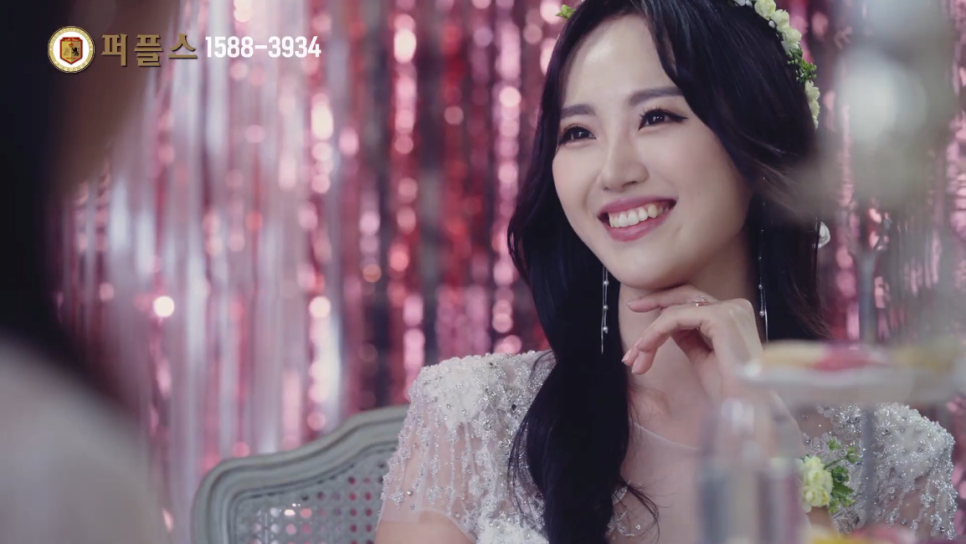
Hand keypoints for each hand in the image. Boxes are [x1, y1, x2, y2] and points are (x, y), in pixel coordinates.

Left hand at [621, 285, 762, 402]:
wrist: (746, 407)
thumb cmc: (728, 389)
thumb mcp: (702, 357)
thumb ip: (688, 337)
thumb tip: (668, 326)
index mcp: (733, 315)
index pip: (692, 302)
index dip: (664, 307)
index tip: (642, 314)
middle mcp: (735, 306)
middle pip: (683, 296)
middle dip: (654, 303)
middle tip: (631, 308)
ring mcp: (730, 309)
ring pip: (675, 310)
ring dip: (651, 332)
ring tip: (636, 356)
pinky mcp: (721, 318)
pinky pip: (676, 318)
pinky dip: (656, 331)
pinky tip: (644, 347)